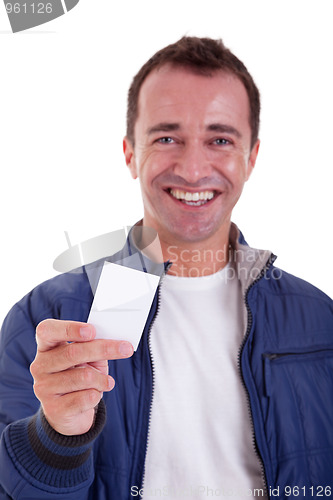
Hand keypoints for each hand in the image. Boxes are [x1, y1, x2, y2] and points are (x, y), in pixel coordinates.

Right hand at [30, 319, 132, 435]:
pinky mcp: (53, 409)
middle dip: (103, 349)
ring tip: (107, 382)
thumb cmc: (80, 375)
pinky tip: (94, 394)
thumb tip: (117, 342)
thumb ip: (95, 345)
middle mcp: (40, 365)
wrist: (70, 412)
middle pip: (73, 352)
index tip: (92, 331)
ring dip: (102, 379)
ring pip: (83, 377)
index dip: (69, 328)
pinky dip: (97, 395)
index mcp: (46, 346)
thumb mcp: (87, 357)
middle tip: (126, 349)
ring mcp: (44, 388)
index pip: (47, 330)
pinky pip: (85, 398)